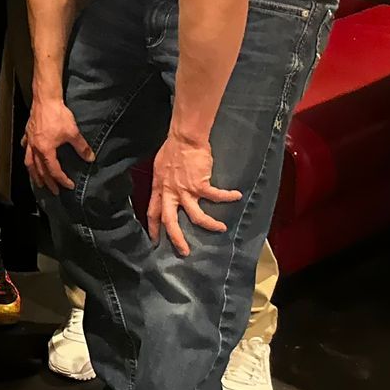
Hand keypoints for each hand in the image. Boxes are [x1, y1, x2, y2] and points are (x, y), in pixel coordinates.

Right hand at [24, 95, 93, 194]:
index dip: (62, 180)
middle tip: (53, 191)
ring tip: (37, 181)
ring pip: (29, 161)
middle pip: (39, 170)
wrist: (45, 99)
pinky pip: (25, 147)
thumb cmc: (59, 116)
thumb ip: (81, 147)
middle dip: (47, 182)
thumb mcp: (73, 132)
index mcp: (46, 150)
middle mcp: (35, 148)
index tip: (69, 186)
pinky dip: (27, 153)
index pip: (53, 170)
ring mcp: (29, 141)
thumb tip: (90, 158)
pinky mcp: (28, 133)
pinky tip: (30, 155)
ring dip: (34, 173)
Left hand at [147, 132, 240, 255]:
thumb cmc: (172, 149)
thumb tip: (167, 189)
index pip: (153, 212)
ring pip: (196, 216)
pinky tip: (236, 196)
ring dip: (210, 225)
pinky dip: (227, 197)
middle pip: (170, 221)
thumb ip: (163, 182)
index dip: (153, 228)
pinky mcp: (200, 184)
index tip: (155, 241)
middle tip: (184, 252)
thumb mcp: (160, 168)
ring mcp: (185, 190)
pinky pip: (216, 196)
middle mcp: (171, 193)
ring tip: (221, 229)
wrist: (184, 138)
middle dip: (176, 239)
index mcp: (160, 189)